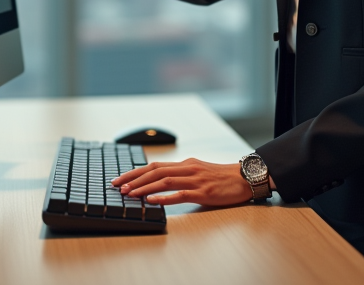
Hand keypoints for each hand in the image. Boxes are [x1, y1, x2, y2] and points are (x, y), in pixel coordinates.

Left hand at [109, 159, 251, 206]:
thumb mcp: (199, 172)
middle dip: (134, 178)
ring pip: (164, 181)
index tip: (120, 179)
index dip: (135, 172)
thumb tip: (160, 182)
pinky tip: (152, 200)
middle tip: (118, 186)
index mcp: (186, 164)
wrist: (245, 178)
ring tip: (130, 194)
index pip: (154, 166)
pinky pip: (181, 194)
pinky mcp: (204, 192)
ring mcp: (196, 180)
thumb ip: (182, 175)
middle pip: (155, 171)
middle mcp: (188, 168)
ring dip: (144, 188)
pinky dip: (164, 197)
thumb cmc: (222, 178)